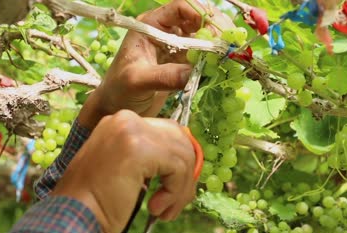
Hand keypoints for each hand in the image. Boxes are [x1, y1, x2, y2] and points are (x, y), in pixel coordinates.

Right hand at [51, 110, 196, 232]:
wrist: (71, 215)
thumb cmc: (98, 200)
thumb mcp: (129, 168)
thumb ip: (154, 158)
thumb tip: (189, 164)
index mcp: (122, 122)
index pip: (169, 132)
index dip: (180, 160)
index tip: (177, 188)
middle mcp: (127, 119)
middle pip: (180, 139)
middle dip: (186, 174)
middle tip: (176, 202)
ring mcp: (132, 131)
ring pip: (183, 155)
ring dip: (181, 189)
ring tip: (164, 211)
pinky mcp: (139, 148)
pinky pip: (178, 168)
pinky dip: (175, 192)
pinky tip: (155, 208)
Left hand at [79, 0, 233, 128]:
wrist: (115, 108)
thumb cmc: (118, 90)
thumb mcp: (137, 81)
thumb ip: (164, 76)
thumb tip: (194, 73)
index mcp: (151, 25)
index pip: (181, 8)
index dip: (201, 15)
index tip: (216, 32)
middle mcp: (166, 32)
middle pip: (198, 19)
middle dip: (216, 28)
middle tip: (230, 44)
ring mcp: (176, 48)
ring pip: (204, 37)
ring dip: (219, 44)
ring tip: (230, 56)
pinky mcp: (183, 64)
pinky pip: (204, 56)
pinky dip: (215, 61)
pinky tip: (224, 68)